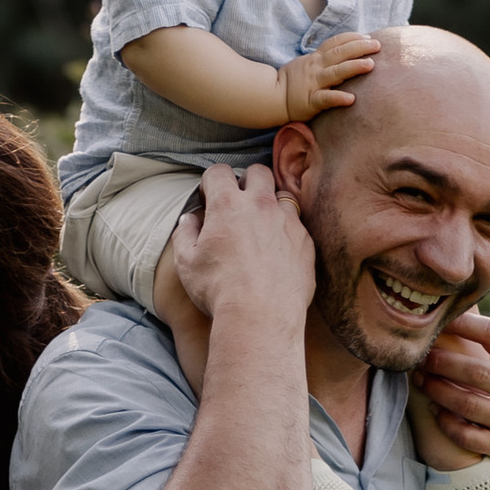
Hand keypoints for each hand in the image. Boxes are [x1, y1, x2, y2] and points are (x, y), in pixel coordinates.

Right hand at [168, 159, 315, 336]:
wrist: (260, 317)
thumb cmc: (219, 290)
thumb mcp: (187, 264)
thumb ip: (184, 235)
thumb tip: (189, 220)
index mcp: (227, 204)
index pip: (218, 172)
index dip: (211, 182)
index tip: (209, 198)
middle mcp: (260, 204)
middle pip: (257, 172)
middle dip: (246, 181)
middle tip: (238, 204)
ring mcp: (287, 221)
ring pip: (281, 196)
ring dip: (270, 205)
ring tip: (261, 228)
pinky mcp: (305, 241)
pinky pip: (297, 224)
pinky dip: (286, 231)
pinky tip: (277, 252)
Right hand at [277, 32, 379, 122]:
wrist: (272, 97)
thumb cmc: (292, 81)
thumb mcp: (307, 63)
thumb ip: (323, 58)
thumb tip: (344, 53)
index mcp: (316, 58)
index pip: (336, 42)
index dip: (353, 38)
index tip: (368, 37)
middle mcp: (316, 67)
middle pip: (340, 53)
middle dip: (360, 47)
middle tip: (377, 45)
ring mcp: (313, 83)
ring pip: (336, 73)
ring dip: (354, 67)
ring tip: (370, 65)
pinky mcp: (310, 101)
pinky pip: (326, 98)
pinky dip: (338, 98)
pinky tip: (351, 99)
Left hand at [416, 312, 489, 489]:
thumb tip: (466, 322)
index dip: (465, 324)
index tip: (442, 320)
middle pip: (478, 372)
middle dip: (443, 362)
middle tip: (421, 357)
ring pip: (470, 405)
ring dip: (439, 391)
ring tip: (422, 381)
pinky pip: (470, 436)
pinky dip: (448, 424)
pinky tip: (437, 414)